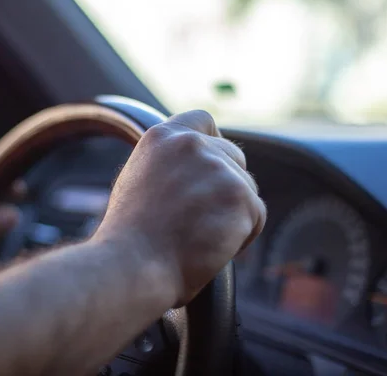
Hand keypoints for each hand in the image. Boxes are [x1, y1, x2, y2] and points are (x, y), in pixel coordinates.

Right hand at [96, 110, 266, 304]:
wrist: (132, 265)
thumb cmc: (130, 237)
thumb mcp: (139, 181)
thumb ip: (170, 164)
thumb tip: (196, 170)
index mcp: (163, 137)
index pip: (203, 121)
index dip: (213, 143)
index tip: (213, 167)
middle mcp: (193, 144)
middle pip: (233, 158)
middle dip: (226, 187)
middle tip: (202, 220)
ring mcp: (219, 169)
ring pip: (246, 190)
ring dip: (233, 214)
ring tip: (199, 238)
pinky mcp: (241, 196)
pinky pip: (256, 217)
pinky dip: (241, 236)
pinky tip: (212, 248)